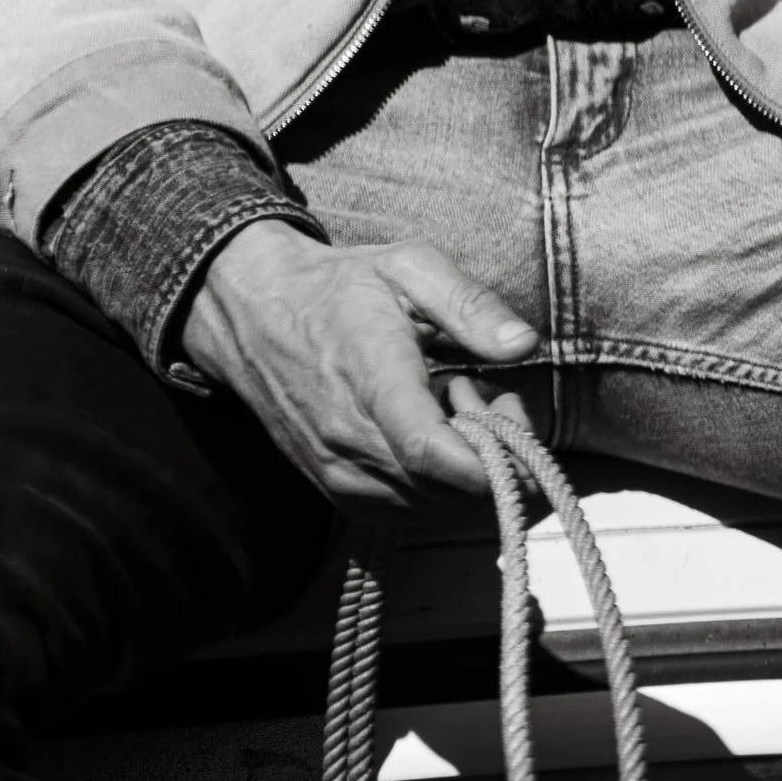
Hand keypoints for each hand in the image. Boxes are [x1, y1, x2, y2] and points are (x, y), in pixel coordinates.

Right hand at [180, 217, 537, 513]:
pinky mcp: (338, 493)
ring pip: (434, 509)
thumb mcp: (410, 268)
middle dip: (494, 452)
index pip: (433, 452)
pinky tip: (429, 432)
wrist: (256, 314)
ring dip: (465, 468)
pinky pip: (408, 512)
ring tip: (450, 403)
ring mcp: (340, 476)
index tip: (513, 412)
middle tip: (484, 389)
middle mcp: (350, 442)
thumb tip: (525, 343)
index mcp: (372, 379)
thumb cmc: (339, 288)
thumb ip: (469, 304)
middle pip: (448, 491)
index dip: (492, 457)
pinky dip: (437, 484)